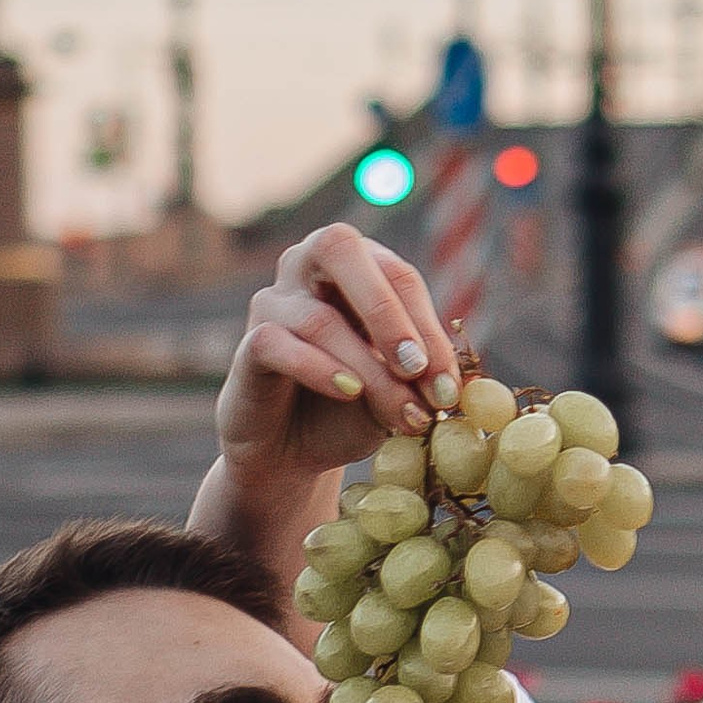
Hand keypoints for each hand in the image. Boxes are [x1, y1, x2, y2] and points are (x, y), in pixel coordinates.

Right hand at [212, 225, 462, 513]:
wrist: (294, 453)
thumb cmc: (350, 410)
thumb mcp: (396, 389)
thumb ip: (419, 374)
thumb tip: (453, 381)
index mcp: (355, 266)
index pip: (397, 275)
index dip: (428, 325)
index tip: (449, 385)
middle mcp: (306, 267)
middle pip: (341, 249)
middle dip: (388, 310)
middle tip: (417, 368)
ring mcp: (272, 301)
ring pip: (320, 319)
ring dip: (369, 371)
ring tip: (402, 416)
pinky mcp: (250, 344)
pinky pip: (277, 343)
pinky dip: (319, 369)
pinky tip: (348, 394)